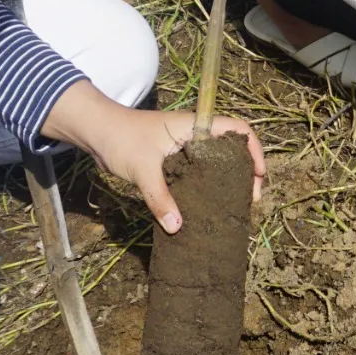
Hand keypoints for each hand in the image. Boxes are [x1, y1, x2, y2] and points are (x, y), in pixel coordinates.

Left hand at [50, 94, 265, 234]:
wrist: (96, 132)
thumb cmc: (123, 140)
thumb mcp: (143, 169)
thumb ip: (160, 198)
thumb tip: (177, 228)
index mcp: (196, 126)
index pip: (238, 129)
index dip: (254, 149)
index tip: (259, 176)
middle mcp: (195, 135)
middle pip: (232, 149)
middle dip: (245, 172)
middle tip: (250, 199)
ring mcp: (185, 148)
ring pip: (217, 162)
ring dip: (228, 181)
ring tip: (234, 206)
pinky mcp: (173, 161)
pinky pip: (200, 172)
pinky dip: (208, 186)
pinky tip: (207, 206)